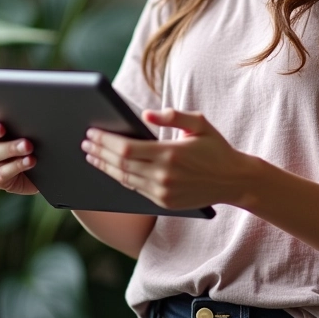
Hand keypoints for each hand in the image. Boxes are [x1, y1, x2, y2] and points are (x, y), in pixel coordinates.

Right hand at [0, 121, 37, 194]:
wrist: (43, 163)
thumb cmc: (33, 137)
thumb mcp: (27, 127)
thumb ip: (20, 121)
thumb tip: (27, 114)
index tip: (2, 128)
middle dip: (7, 145)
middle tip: (26, 142)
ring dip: (12, 152)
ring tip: (30, 149)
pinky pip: (2, 175)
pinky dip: (17, 166)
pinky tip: (30, 161)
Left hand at [81, 108, 253, 210]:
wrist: (234, 180)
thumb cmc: (216, 147)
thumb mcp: (199, 124)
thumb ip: (173, 115)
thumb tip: (147, 114)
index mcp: (170, 154)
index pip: (127, 149)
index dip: (106, 141)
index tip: (92, 133)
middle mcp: (164, 176)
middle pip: (120, 164)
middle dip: (100, 152)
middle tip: (84, 142)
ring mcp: (163, 192)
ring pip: (125, 179)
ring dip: (105, 167)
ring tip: (91, 155)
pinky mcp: (164, 203)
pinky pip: (135, 189)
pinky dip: (120, 178)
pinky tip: (111, 169)